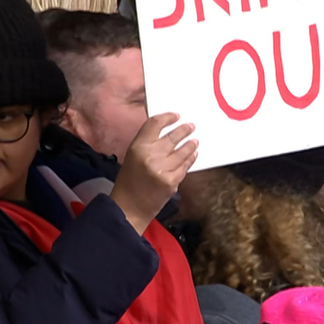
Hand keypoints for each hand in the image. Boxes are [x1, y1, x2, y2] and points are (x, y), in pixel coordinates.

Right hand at [110, 113, 197, 234]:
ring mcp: (163, 169)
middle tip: (191, 126)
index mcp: (138, 147)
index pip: (155, 124)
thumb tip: (166, 131)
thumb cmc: (129, 181)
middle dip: (184, 130)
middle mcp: (151, 155)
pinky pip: (185, 166)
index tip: (176, 116)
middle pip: (173, 136)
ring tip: (194, 141)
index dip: (167, 117)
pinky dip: (190, 159)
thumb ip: (147, 143)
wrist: (129, 208)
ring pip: (182, 151)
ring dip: (190, 145)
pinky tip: (193, 155)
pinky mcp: (172, 181)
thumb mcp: (132, 156)